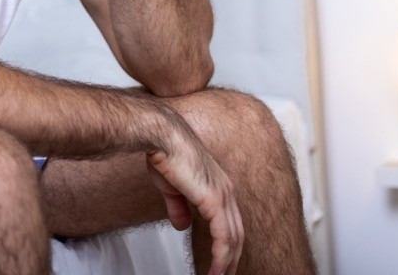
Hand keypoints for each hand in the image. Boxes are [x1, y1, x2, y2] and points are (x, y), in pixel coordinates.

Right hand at [145, 123, 243, 274]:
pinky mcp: (215, 200)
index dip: (227, 243)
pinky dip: (222, 257)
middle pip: (237, 233)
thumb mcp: (170, 186)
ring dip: (228, 263)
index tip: (222, 260)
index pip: (229, 221)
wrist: (160, 135)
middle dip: (232, 257)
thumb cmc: (164, 152)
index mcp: (218, 184)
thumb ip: (178, 207)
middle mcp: (226, 190)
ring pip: (233, 239)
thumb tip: (182, 225)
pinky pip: (224, 237)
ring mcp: (223, 195)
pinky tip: (217, 271)